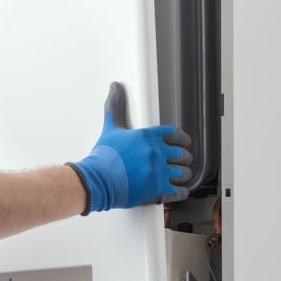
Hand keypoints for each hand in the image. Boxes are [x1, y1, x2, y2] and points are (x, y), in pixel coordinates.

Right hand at [67, 83, 191, 214]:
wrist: (96, 180)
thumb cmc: (103, 157)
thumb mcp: (111, 128)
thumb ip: (116, 107)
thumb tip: (115, 87)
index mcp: (149, 136)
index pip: (176, 134)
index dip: (183, 140)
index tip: (184, 143)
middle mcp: (157, 152)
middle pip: (183, 155)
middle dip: (182, 159)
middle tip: (178, 163)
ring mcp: (159, 171)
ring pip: (184, 173)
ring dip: (182, 176)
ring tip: (177, 177)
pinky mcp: (158, 190)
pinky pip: (180, 192)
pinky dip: (180, 192)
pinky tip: (176, 191)